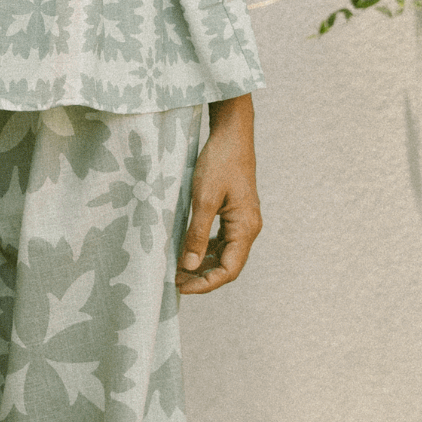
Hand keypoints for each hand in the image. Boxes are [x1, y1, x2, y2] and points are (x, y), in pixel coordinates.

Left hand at [176, 93, 260, 295]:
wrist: (231, 134)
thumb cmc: (219, 162)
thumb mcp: (204, 199)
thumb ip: (197, 234)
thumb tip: (189, 266)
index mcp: (246, 227)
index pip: (229, 270)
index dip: (206, 284)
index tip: (180, 287)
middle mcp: (248, 228)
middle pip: (228, 266)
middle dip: (202, 277)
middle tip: (173, 281)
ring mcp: (242, 221)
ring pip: (224, 255)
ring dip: (202, 266)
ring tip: (176, 270)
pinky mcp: (234, 214)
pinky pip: (221, 241)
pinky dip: (205, 251)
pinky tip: (186, 252)